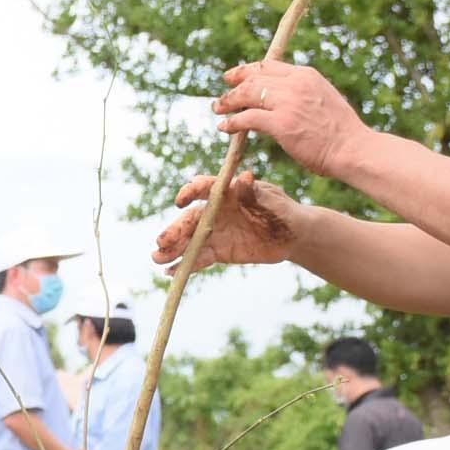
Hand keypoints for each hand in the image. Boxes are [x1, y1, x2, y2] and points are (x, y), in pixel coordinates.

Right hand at [155, 173, 309, 275]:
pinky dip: (186, 265)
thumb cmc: (282, 211)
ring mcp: (215, 231)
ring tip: (157, 259)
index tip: (180, 201)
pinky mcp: (219, 250)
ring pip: (190, 240)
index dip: (190, 192)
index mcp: (226, 192)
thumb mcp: (271, 201)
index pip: (204, 188)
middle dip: (174, 231)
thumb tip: (244, 177)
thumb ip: (254, 193)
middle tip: (161, 243)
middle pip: (190, 220)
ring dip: (173, 249)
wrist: (292, 235)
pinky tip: (171, 272)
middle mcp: (215, 211)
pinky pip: (200, 258)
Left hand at [213, 58, 368, 178]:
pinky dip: (233, 123)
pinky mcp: (280, 123)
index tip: (233, 76)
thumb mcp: (323, 99)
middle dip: (233, 85)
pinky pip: (247, 118)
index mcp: (306, 75)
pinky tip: (226, 128)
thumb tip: (282, 98)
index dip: (247, 70)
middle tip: (221, 97)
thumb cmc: (341, 132)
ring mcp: (287, 102)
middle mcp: (295, 83)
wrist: (353, 148)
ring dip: (228, 102)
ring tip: (218, 109)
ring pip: (247, 95)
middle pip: (254, 77)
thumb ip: (302, 94)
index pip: (269, 65)